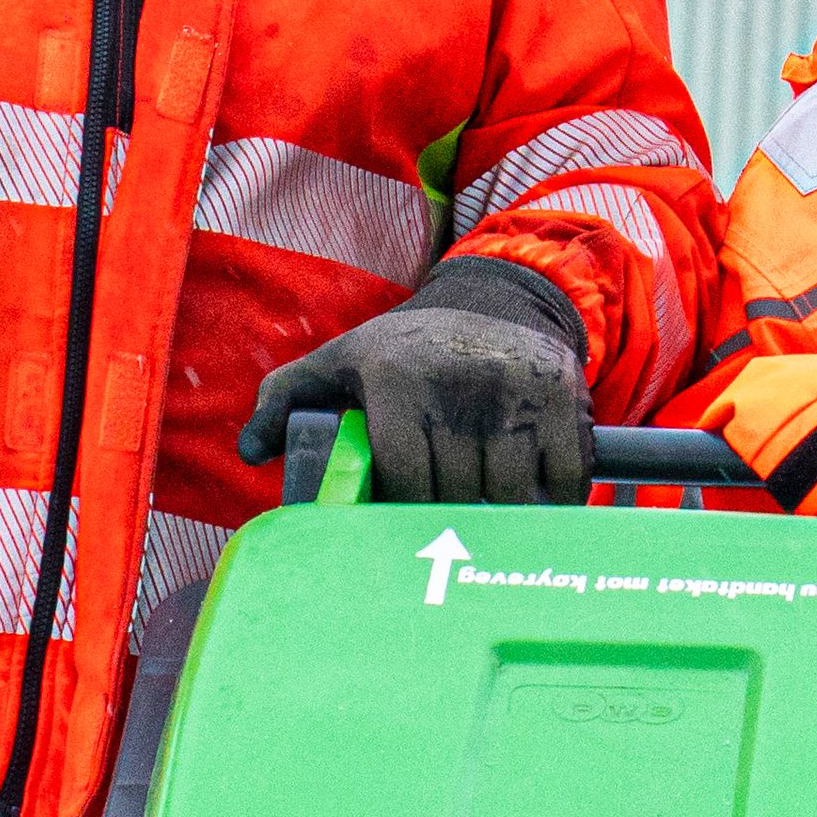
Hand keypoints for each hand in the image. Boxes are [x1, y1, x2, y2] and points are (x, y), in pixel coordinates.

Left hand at [300, 272, 586, 504]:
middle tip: (446, 514)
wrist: (493, 302)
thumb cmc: (404, 350)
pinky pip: (562, 482)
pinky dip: (550, 501)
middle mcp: (457, 380)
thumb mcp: (339, 361)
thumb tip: (252, 451)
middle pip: (455, 494)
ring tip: (484, 503)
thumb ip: (285, 400)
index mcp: (397, 378)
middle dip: (449, 514)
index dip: (406, 506)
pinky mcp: (564, 396)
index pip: (403, 480)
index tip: (406, 509)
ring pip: (507, 496)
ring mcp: (516, 390)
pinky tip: (530, 492)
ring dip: (498, 514)